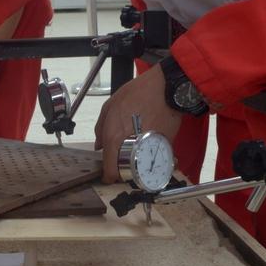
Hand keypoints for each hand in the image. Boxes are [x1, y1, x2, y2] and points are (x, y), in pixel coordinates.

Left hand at [94, 64, 181, 183]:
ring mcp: (149, 149)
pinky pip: (155, 159)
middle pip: (126, 174)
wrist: (166, 87)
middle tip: (121, 164)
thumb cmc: (138, 93)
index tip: (108, 176)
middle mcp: (131, 147)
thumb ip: (100, 128)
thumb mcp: (110, 105)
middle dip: (122, 172)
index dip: (108, 177)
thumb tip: (99, 145)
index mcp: (114, 138)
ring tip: (135, 157)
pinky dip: (150, 158)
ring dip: (137, 167)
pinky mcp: (165, 147)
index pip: (110, 171)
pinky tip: (147, 148)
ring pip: (141, 170)